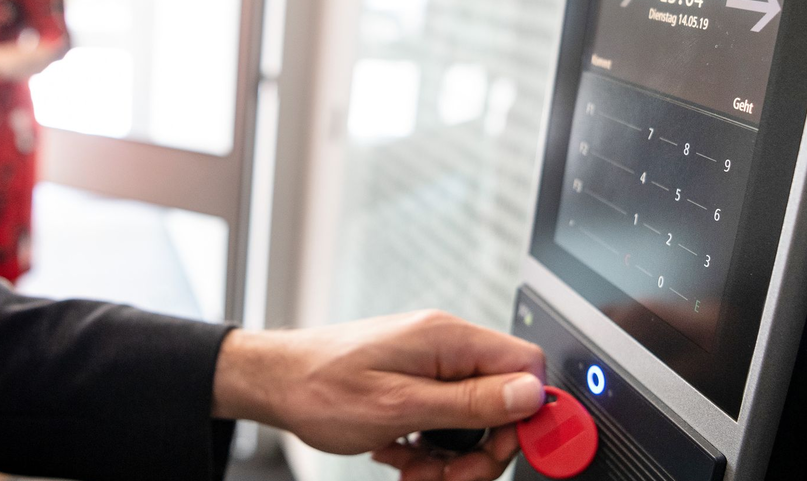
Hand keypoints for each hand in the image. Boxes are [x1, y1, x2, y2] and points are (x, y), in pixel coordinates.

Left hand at [212, 310, 544, 480]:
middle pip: (503, 400)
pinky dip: (431, 445)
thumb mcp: (401, 407)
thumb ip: (470, 402)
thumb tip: (532, 394)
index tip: (502, 453)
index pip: (525, 366)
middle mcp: (445, 344)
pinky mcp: (415, 379)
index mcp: (448, 339)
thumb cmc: (322, 389)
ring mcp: (430, 361)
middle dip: (480, 449)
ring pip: (474, 416)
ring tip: (415, 470)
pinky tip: (402, 455)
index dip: (526, 416)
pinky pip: (446, 417)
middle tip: (446, 477)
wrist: (274, 382)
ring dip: (452, 455)